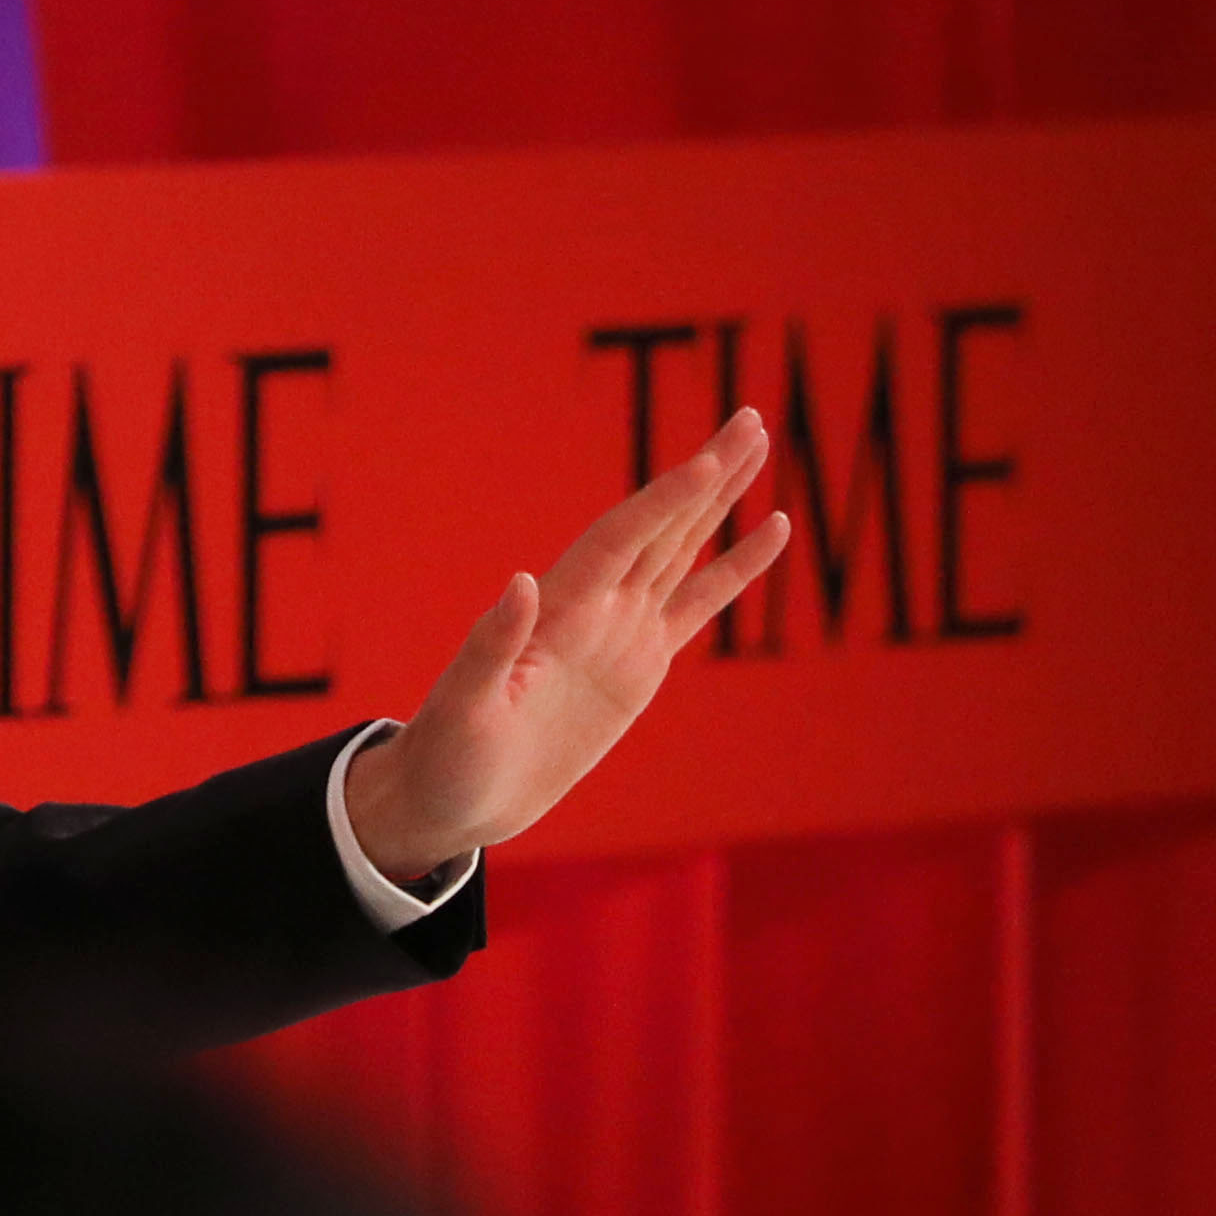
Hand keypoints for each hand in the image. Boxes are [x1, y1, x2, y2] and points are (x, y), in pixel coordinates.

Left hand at [339, 407, 790, 889]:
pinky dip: (734, 568)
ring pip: (682, 548)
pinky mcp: (640, 663)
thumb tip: (522, 580)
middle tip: (751, 419)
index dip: (664, 503)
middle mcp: (592, 607)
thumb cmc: (446, 755)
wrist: (453, 796)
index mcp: (555, 611)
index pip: (620, 541)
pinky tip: (769, 531)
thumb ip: (491, 648)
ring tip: (759, 445)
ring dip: (720, 500)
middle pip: (660, 525)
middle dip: (706, 474)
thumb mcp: (461, 709)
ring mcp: (619, 631)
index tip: (708, 462)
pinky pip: (697, 605)